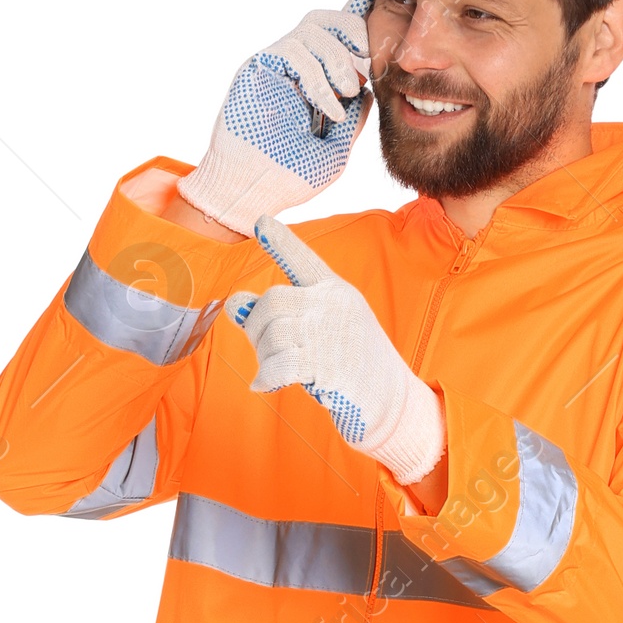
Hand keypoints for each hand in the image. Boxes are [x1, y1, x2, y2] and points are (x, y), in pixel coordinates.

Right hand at [180, 0, 375, 233]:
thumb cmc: (292, 177)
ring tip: (348, 91)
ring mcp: (276, 67)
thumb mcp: (337, 148)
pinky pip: (292, 50)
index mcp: (314, 83)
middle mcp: (294, 69)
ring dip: (337, 57)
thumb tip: (369, 91)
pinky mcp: (258, 67)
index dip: (356, 23)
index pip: (336, 40)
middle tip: (368, 58)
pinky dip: (317, 77)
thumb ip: (354, 119)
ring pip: (311, 30)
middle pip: (324, 21)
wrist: (255, 190)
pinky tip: (328, 108)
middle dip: (352, 30)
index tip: (376, 15)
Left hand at [226, 217, 445, 485]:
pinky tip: (263, 384)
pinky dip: (266, 377)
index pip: (304, 260)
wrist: (389, 399)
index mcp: (336, 290)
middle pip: (272, 302)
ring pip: (272, 334)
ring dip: (263, 356)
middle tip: (262, 347)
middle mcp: (333, 305)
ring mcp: (329, 335)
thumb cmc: (353, 362)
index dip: (281, 242)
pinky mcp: (325, 367)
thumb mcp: (327, 328)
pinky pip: (278, 365)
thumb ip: (285, 314)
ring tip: (273, 369)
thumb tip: (233, 304)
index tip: (261, 223)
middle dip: (256, 326)